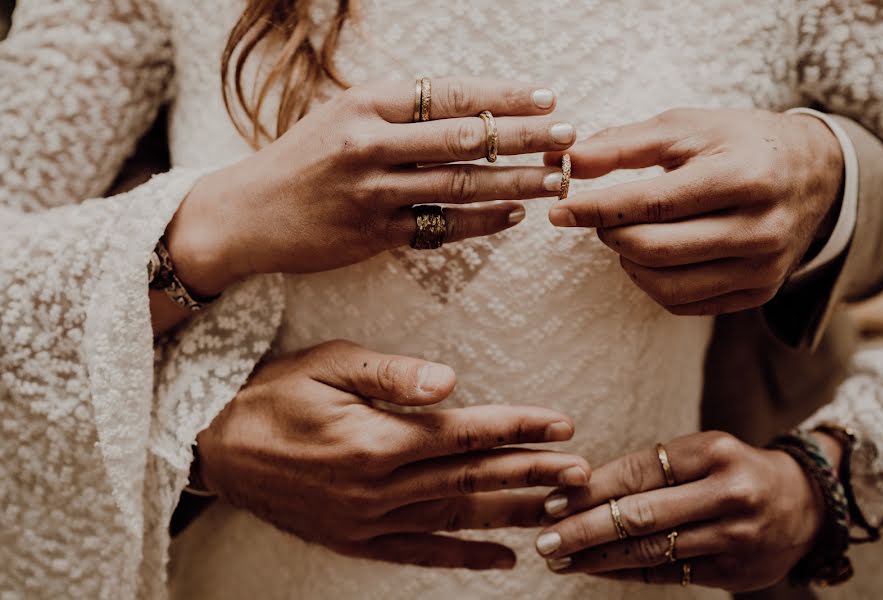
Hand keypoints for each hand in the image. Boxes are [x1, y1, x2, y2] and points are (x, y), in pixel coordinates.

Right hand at [169, 78, 575, 296]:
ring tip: (555, 180)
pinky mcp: (374, 235)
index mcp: (366, 104)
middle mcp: (371, 144)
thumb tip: (467, 110)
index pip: (450, 94)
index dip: (504, 96)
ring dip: (515, 182)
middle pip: (465, 137)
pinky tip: (513, 216)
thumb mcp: (341, 116)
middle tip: (569, 136)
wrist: (247, 214)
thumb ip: (398, 112)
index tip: (547, 96)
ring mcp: (373, 192)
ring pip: (460, 184)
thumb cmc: (300, 161)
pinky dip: (482, 221)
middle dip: (524, 136)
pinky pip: (441, 227)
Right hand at [195, 340, 590, 569]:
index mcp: (376, 441)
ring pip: (456, 519)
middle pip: (471, 480)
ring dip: (510, 513)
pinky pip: (419, 553)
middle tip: (579, 472)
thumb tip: (449, 381)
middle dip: (531, 473)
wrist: (216, 445)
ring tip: (558, 509)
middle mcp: (379, 489)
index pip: (465, 434)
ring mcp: (369, 521)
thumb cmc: (275, 395)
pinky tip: (500, 558)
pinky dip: (463, 557)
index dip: (517, 428)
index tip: (561, 425)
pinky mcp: (356, 540)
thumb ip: (392, 377)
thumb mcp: (328, 366)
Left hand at [533, 431, 830, 592]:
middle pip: (640, 515)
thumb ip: (650, 470)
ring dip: (598, 557)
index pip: (637, 472)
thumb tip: (579, 489)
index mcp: (712, 453)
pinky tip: (596, 569)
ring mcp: (735, 537)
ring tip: (560, 559)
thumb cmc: (734, 471)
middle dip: (585, 529)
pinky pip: (669, 574)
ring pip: (652, 550)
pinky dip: (627, 572)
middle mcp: (726, 494)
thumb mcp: (701, 453)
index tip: (553, 502)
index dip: (591, 490)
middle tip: (545, 539)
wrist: (806, 504)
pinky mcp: (736, 573)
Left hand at [545, 108, 843, 314]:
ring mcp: (763, 267)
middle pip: (655, 249)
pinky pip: (684, 304)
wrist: (815, 171)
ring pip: (665, 285)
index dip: (597, 209)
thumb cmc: (739, 142)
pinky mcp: (759, 292)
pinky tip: (650, 256)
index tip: (558, 210)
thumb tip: (562, 161)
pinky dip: (652, 282)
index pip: (654, 204)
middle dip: (610, 234)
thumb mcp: (685, 127)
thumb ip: (622, 144)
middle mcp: (760, 228)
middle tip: (600, 218)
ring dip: (627, 261)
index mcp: (744, 177)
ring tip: (626, 233)